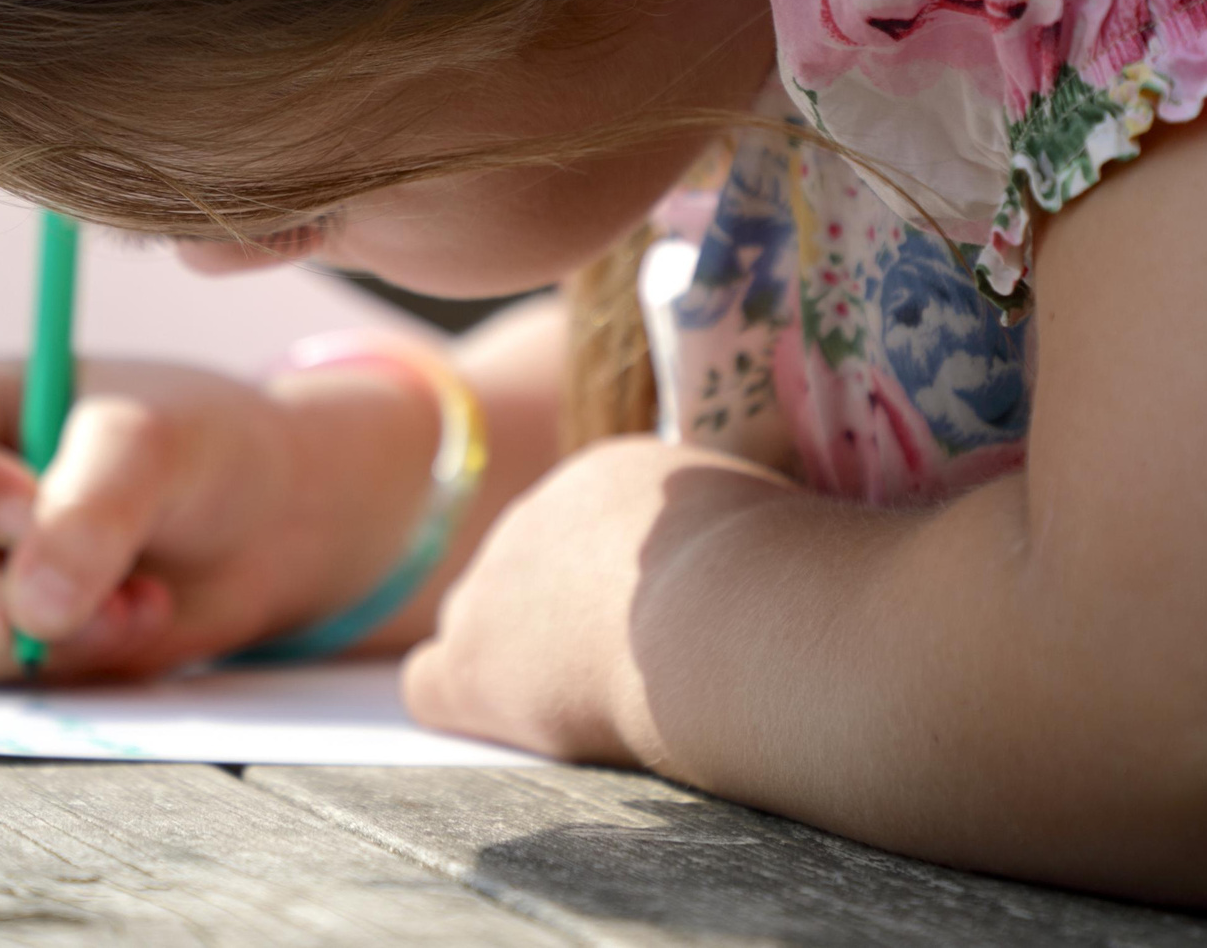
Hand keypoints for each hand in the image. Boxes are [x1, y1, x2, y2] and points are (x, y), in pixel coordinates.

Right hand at [0, 359, 325, 680]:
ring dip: (38, 632)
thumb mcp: (158, 443)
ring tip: (140, 596)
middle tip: (26, 607)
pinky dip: (70, 664)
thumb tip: (30, 612)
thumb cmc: (198, 445)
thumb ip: (92, 505)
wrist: (268, 522)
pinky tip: (140, 620)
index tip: (32, 508)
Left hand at [400, 434, 782, 766]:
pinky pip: (429, 683)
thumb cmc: (777, 579)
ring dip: (516, 662)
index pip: (583, 534)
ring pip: (473, 625)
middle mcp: (532, 517)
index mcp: (602, 478)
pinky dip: (463, 704)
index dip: (614, 589)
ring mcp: (491, 587)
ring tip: (584, 705)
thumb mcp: (760, 526)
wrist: (733, 621)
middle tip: (628, 673)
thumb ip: (723, 536)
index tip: (660, 626)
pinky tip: (514, 729)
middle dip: (561, 621)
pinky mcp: (471, 665)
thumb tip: (746, 560)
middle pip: (524, 575)